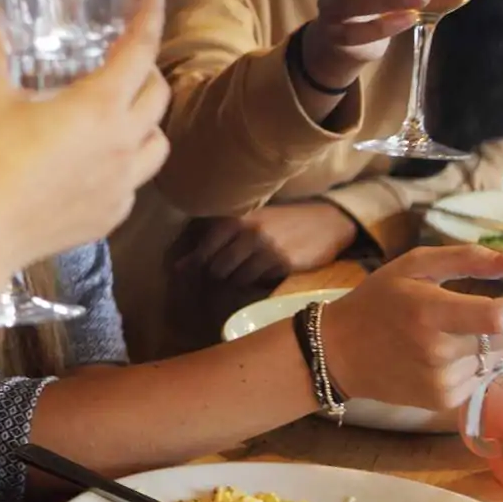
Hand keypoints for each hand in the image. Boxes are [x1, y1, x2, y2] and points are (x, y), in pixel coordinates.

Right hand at [0, 0, 170, 268]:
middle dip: (147, 70)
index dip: (149, 20)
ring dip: (147, 121)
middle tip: (124, 61)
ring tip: (121, 115)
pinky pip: (135, 183)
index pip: (140, 51)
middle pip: (159, 95)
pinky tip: (98, 165)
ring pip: (158, 143)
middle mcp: (123, 142)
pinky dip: (126, 166)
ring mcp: (123, 184)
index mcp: (99, 105)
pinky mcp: (112, 215)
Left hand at [176, 203, 359, 287]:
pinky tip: (268, 272)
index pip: (202, 252)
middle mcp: (246, 231)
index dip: (199, 267)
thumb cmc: (280, 222)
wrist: (325, 221)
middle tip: (233, 273)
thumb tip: (177, 268)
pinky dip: (260, 283)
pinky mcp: (281, 262)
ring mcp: (264, 247)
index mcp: (233, 218)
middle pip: (216, 270)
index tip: (201, 274)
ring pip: (236, 279)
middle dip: (221, 277)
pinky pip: (258, 283)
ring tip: (252, 271)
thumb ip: (212, 244)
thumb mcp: (247, 225)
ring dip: (240, 281)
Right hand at [317, 245, 502, 412]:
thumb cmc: (376, 303)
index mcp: (430, 313)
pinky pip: (481, 377)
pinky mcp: (442, 400)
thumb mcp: (413, 267)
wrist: (338, 353)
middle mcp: (437, 351)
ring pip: (497, 357)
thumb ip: (465, 259)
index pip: (499, 316)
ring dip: (494, 341)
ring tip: (461, 329)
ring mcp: (441, 380)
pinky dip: (477, 361)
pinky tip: (449, 352)